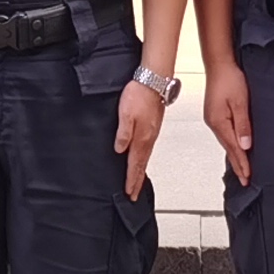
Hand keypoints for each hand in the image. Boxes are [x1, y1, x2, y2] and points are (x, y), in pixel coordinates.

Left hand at [115, 81, 166, 198]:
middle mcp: (149, 138)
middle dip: (137, 180)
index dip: (132, 180)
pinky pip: (148, 148)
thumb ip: (123, 133)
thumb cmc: (139, 94)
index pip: (135, 164)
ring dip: (141, 170)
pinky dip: (144, 158)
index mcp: (142, 138)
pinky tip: (142, 157)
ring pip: (145, 157)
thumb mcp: (125, 114)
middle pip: (142, 164)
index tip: (129, 193)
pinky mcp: (153, 126)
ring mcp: (152, 132)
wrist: (154, 79)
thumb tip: (119, 150)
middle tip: (134, 194)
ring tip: (137, 180)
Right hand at [206, 66, 252, 188]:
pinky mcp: (215, 113)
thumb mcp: (240, 102)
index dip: (242, 163)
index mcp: (219, 122)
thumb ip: (243, 124)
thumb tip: (245, 145)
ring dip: (234, 155)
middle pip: (228, 148)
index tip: (248, 176)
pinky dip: (231, 144)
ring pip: (225, 142)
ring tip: (241, 168)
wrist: (219, 63)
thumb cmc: (230, 79)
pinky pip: (224, 134)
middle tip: (245, 180)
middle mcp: (214, 123)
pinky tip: (234, 147)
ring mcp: (213, 118)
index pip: (233, 148)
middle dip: (237, 164)